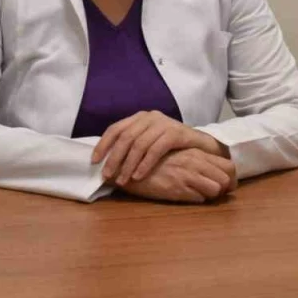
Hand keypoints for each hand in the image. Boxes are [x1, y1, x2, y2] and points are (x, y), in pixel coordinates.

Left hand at [94, 110, 226, 184]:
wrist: (203, 146)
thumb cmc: (173, 147)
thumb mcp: (150, 142)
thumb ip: (133, 145)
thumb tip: (108, 161)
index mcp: (140, 117)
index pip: (115, 128)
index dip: (103, 144)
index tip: (94, 161)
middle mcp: (150, 117)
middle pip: (125, 137)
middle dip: (114, 158)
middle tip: (107, 175)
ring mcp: (164, 123)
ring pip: (139, 144)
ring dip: (128, 164)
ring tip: (123, 180)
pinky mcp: (176, 133)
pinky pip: (156, 149)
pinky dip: (145, 164)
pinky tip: (139, 176)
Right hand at [116, 148, 236, 203]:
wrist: (130, 166)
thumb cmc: (155, 162)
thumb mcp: (178, 157)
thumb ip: (197, 162)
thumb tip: (215, 174)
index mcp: (196, 152)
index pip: (229, 165)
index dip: (232, 179)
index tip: (226, 186)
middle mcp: (195, 162)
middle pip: (227, 179)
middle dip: (224, 190)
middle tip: (214, 193)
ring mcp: (187, 175)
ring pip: (216, 189)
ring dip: (210, 195)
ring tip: (198, 194)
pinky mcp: (177, 188)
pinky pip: (199, 199)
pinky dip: (196, 200)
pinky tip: (184, 196)